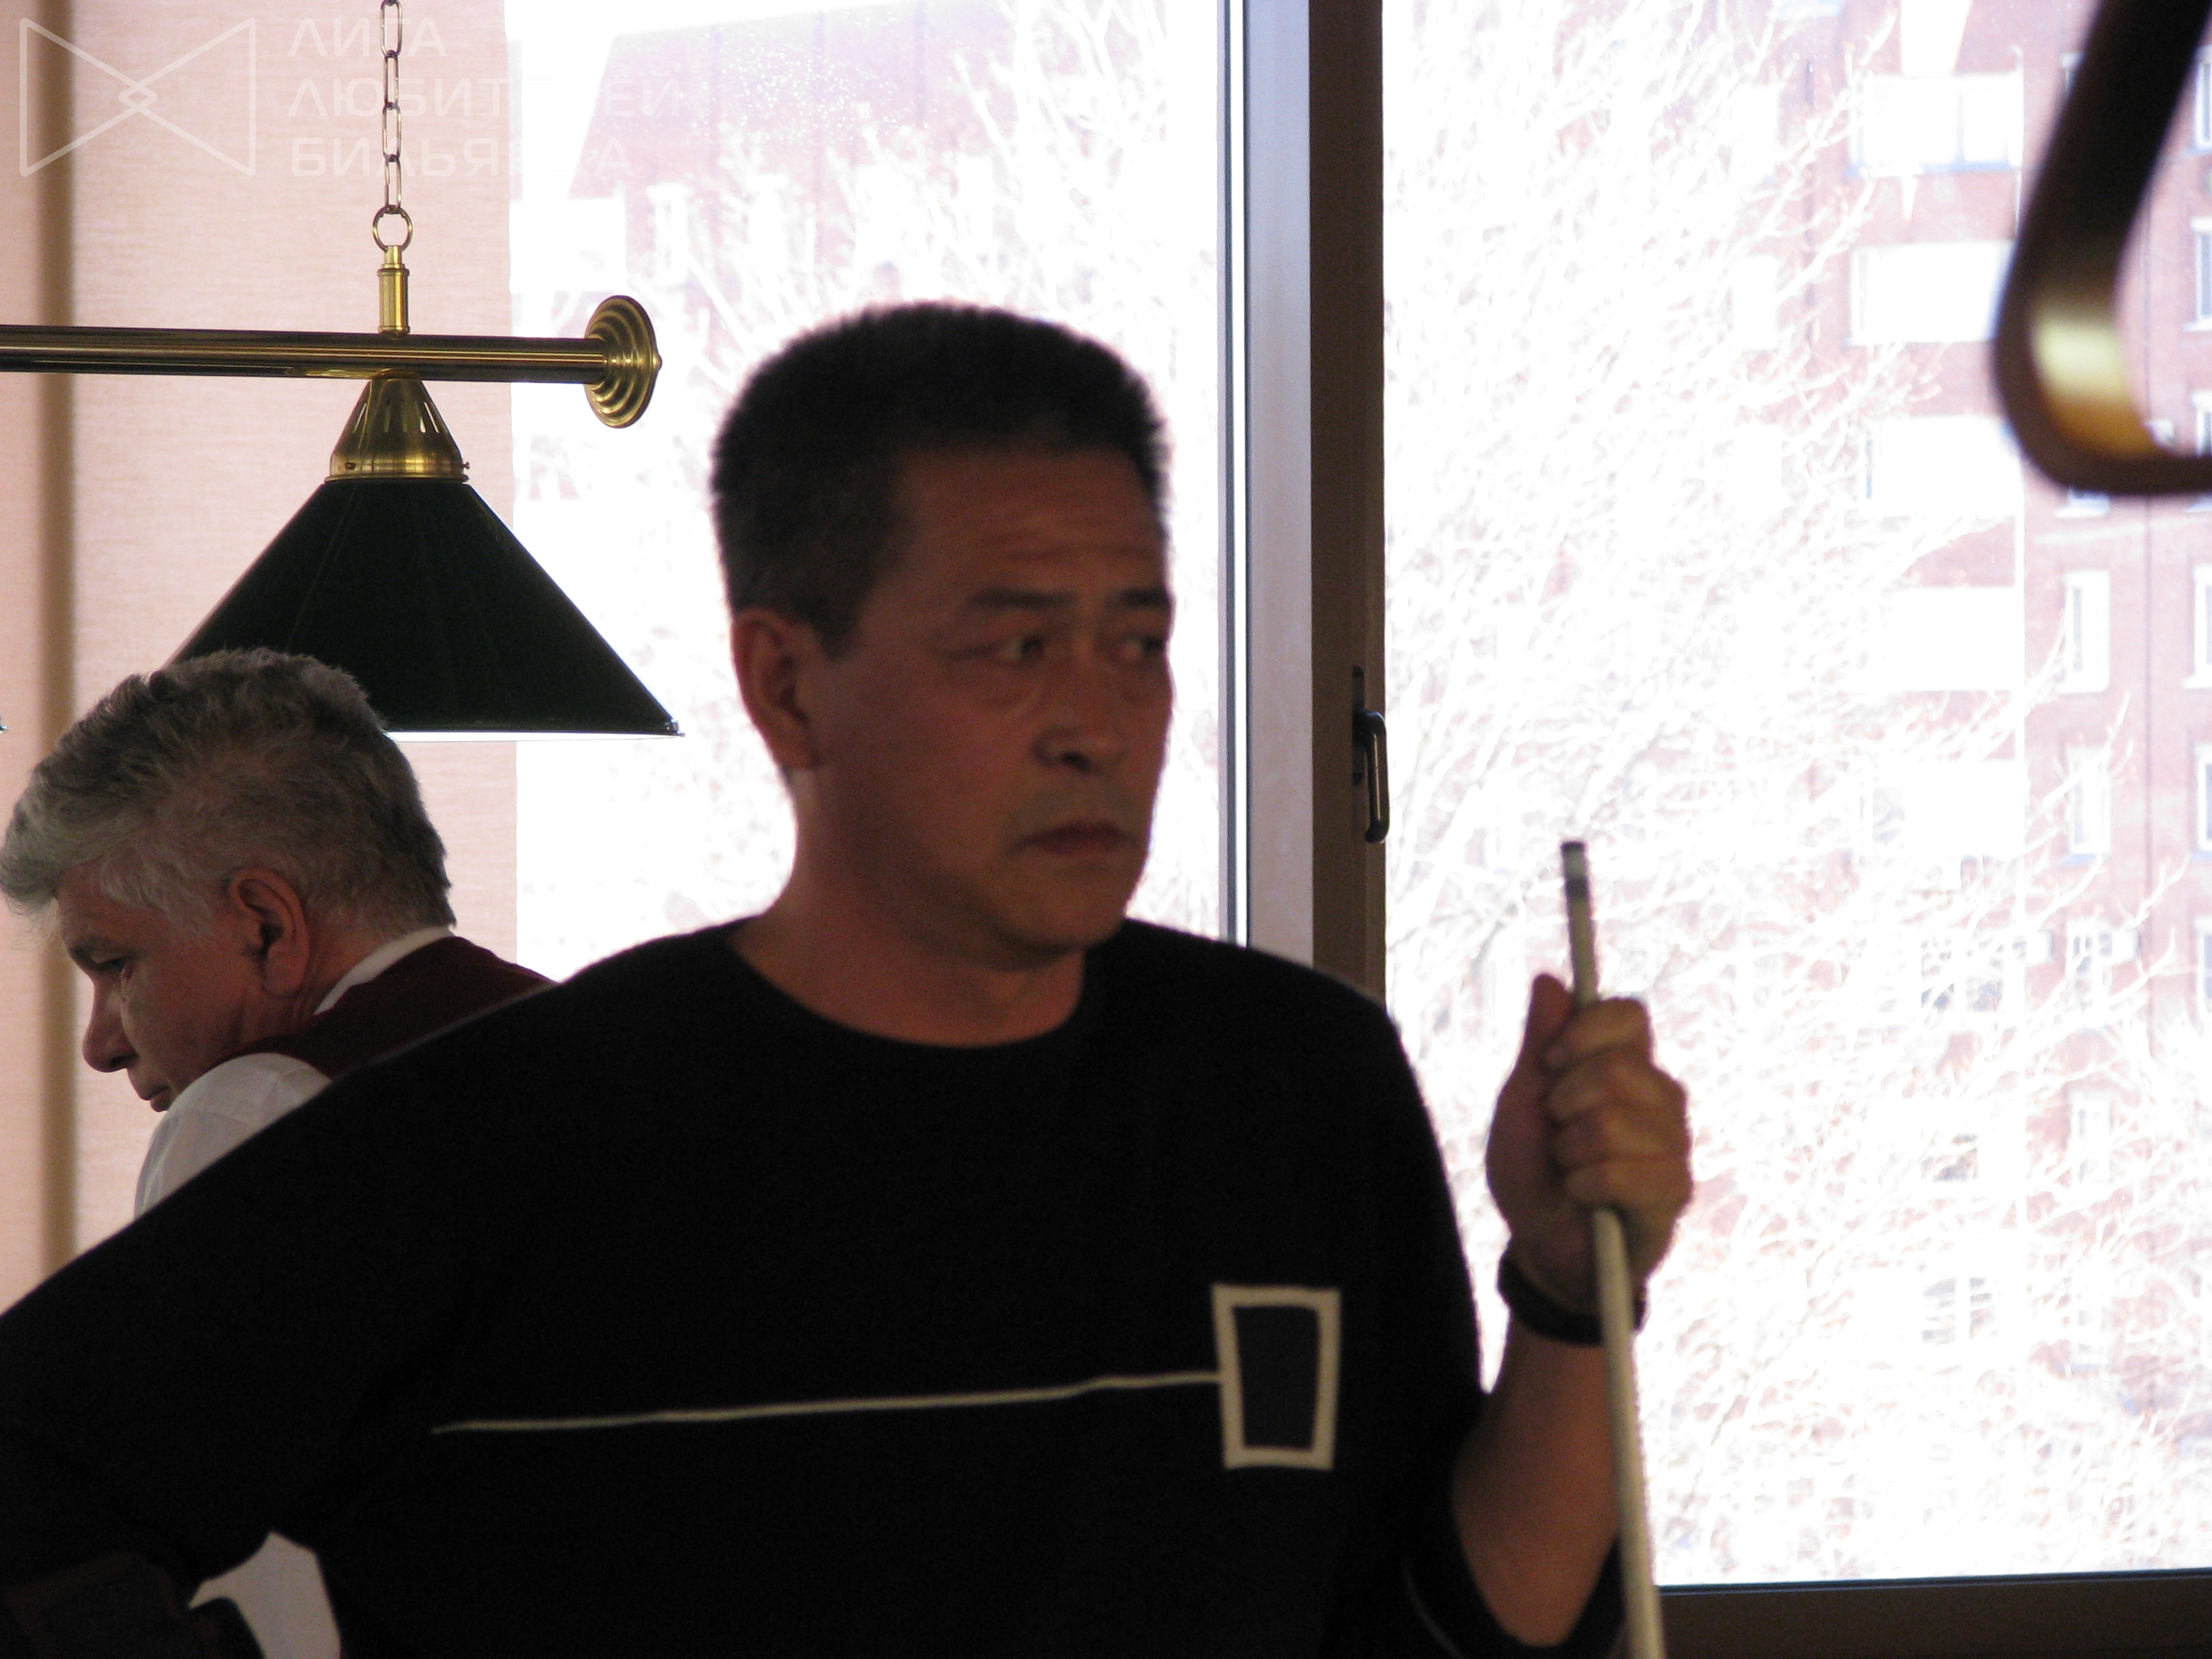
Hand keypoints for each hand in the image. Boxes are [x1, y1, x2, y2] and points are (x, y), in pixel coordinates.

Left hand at [1485, 974, 1691, 1311]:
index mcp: (1627, 1065)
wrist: (1541, 1244)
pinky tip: (1585, 1197)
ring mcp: (1674, 1144)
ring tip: (1571, 1169)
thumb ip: (1539, 1044)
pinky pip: (1622, 1173)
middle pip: (1617, 1066)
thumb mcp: (1522, 1102)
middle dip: (1564, 1102)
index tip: (1550, 1064)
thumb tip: (1550, 980)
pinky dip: (1585, 1186)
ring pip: (1613, 1121)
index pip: (1628, 1015)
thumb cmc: (1534, 1170)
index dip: (1584, 1032)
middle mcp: (1661, 1097)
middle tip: (1558, 1132)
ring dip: (1570, 1151)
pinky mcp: (1675, 1192)